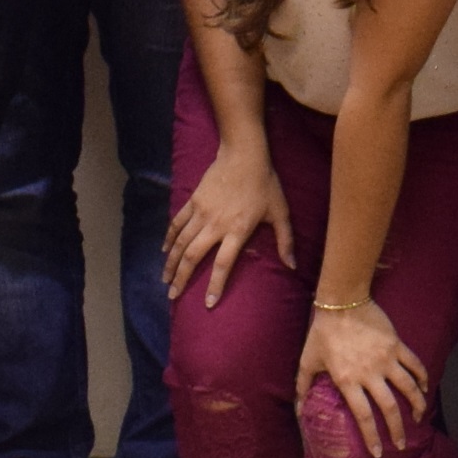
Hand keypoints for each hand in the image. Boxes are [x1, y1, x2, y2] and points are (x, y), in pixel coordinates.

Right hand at [165, 147, 294, 308]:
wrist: (243, 154)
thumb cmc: (265, 184)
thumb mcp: (280, 212)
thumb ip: (286, 240)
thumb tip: (293, 266)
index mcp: (237, 230)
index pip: (223, 264)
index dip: (215, 284)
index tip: (208, 303)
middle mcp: (215, 225)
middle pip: (193, 256)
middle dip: (181, 278)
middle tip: (172, 296)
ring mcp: (201, 212)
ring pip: (180, 242)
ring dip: (171, 262)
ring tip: (165, 279)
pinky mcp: (193, 201)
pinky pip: (177, 223)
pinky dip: (169, 238)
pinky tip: (164, 251)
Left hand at [300, 298, 438, 457]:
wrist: (342, 302)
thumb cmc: (322, 333)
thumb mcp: (308, 361)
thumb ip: (302, 386)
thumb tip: (297, 410)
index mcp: (348, 381)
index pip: (364, 416)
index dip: (372, 437)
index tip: (378, 452)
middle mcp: (370, 374)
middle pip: (390, 408)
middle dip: (397, 430)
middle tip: (401, 444)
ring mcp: (386, 359)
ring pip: (409, 388)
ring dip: (417, 405)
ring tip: (419, 418)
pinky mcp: (397, 345)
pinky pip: (415, 364)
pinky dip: (423, 377)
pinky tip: (425, 388)